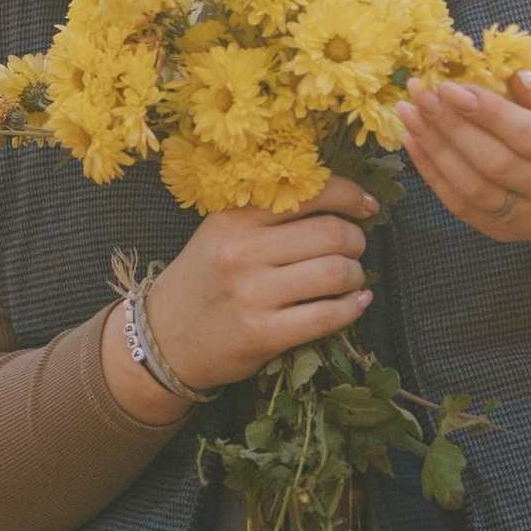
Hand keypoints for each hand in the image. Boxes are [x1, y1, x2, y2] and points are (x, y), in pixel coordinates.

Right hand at [101, 176, 376, 421]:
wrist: (163, 338)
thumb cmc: (203, 279)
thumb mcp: (222, 232)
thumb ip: (268, 214)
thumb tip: (340, 200)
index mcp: (235, 218)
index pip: (310, 192)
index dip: (350, 196)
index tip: (366, 206)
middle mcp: (242, 252)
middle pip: (331, 234)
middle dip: (357, 240)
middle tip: (356, 248)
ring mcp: (252, 295)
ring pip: (335, 273)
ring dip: (357, 275)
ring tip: (352, 278)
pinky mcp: (262, 334)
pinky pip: (326, 316)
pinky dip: (352, 308)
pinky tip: (357, 303)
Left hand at [398, 69, 530, 247]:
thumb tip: (517, 79)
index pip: (530, 136)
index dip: (488, 113)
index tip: (450, 86)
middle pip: (495, 164)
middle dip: (451, 127)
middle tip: (421, 93)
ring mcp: (529, 220)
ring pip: (473, 190)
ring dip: (434, 150)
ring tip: (410, 114)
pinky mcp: (504, 232)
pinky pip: (461, 206)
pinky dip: (433, 174)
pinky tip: (414, 141)